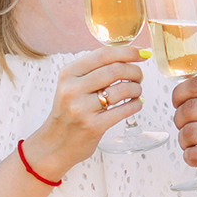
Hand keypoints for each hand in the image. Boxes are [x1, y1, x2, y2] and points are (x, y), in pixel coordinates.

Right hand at [25, 45, 146, 178]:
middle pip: (115, 70)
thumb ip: (94, 71)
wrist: (54, 143)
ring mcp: (82, 108)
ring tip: (136, 91)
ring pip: (122, 90)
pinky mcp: (93, 126)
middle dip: (134, 71)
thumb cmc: (69, 112)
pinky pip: (124, 110)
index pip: (103, 55)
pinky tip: (136, 104)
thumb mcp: (71, 86)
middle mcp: (72, 89)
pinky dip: (136, 104)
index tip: (141, 54)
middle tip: (139, 76)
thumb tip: (127, 57)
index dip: (127, 52)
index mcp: (68, 74)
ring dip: (136, 89)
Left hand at [171, 72, 196, 182]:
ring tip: (191, 142)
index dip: (179, 95)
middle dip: (179, 119)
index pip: (195, 84)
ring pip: (188, 133)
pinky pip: (196, 155)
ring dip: (184, 139)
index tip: (177, 102)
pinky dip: (190, 156)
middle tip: (183, 125)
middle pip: (187, 109)